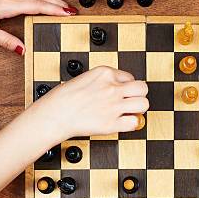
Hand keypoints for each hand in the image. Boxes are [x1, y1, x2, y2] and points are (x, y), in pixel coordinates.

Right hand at [33, 66, 148, 139]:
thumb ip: (103, 81)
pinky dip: (131, 124)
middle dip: (139, 95)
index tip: (123, 92)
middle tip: (132, 101)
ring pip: (143, 104)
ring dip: (139, 109)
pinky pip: (134, 123)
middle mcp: (112, 88)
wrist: (55, 114)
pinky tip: (123, 123)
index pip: (129, 77)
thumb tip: (115, 87)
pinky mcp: (111, 123)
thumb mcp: (85, 78)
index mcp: (105, 74)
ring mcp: (114, 106)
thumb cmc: (64, 98)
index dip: (127, 86)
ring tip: (131, 112)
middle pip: (142, 88)